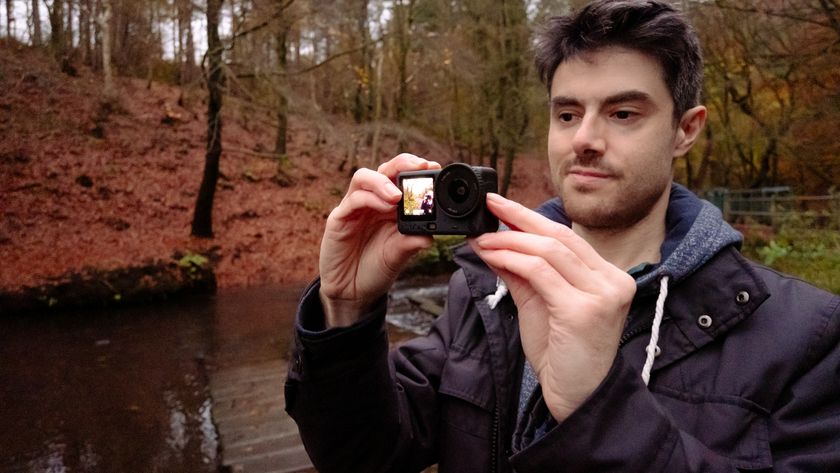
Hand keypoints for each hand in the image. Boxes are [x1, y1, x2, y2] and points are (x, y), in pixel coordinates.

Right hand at [319, 154, 440, 327]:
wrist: (352, 293)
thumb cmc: (376, 270)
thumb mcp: (399, 256)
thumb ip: (412, 242)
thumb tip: (432, 234)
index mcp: (390, 206)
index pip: (401, 177)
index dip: (416, 169)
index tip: (434, 167)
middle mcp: (372, 202)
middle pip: (384, 169)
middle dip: (403, 163)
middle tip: (420, 167)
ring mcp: (354, 208)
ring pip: (364, 177)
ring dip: (383, 181)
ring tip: (398, 196)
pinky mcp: (338, 219)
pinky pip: (352, 200)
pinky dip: (370, 199)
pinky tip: (385, 208)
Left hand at [469, 193, 635, 421]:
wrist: (577, 399)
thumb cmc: (562, 356)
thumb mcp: (538, 304)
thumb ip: (521, 273)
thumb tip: (493, 242)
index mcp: (607, 277)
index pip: (566, 237)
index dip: (531, 217)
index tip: (501, 205)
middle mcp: (612, 282)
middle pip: (560, 237)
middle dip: (519, 218)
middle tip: (488, 207)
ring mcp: (601, 295)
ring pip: (550, 250)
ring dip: (510, 240)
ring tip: (483, 239)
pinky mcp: (583, 310)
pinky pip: (540, 272)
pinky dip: (512, 260)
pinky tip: (491, 256)